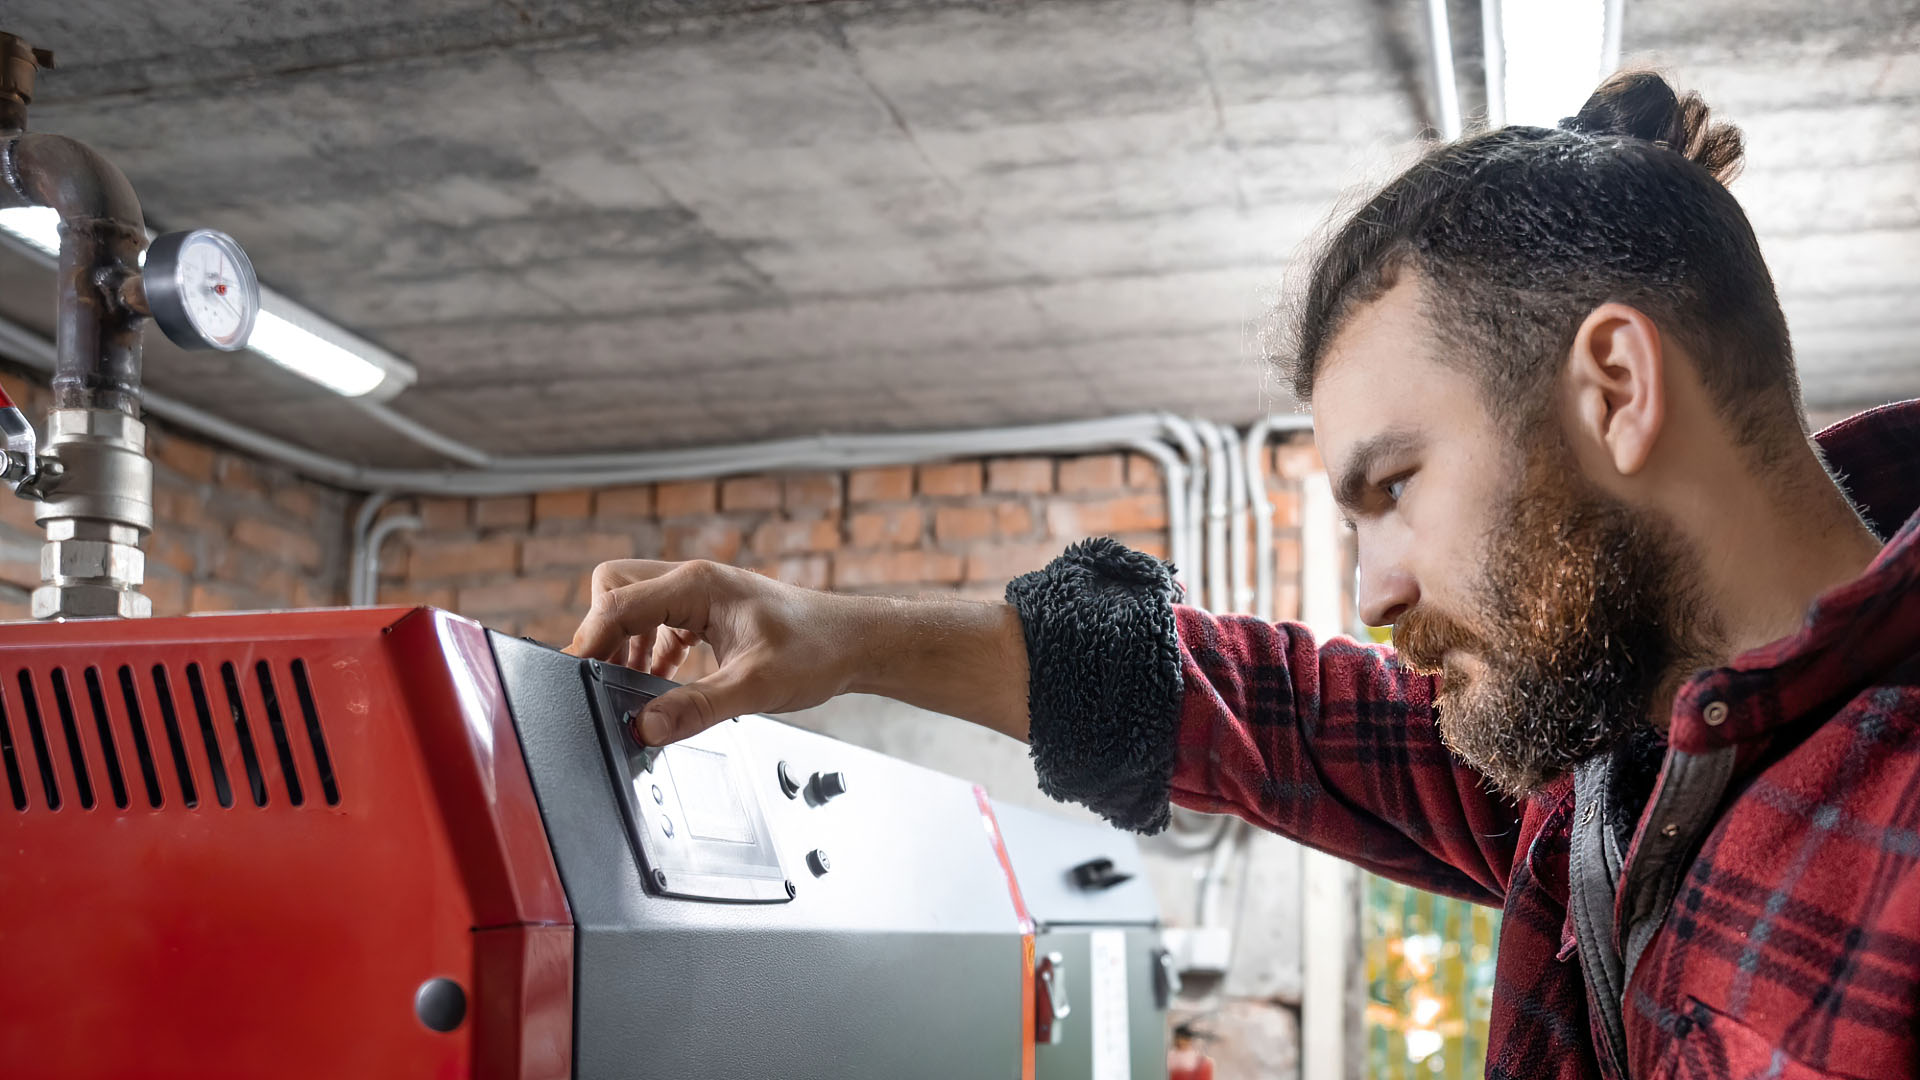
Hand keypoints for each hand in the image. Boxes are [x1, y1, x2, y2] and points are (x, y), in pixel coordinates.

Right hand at [567, 559, 870, 746]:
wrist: (855, 643)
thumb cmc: (818, 650)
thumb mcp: (755, 687)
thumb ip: (696, 707)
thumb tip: (645, 726)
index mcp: (697, 585)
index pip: (617, 602)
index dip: (589, 640)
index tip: (578, 677)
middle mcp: (693, 581)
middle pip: (615, 589)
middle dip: (602, 632)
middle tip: (605, 679)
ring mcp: (700, 595)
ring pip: (634, 604)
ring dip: (625, 643)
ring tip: (630, 685)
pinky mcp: (708, 613)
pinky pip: (658, 622)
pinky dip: (648, 650)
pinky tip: (658, 682)